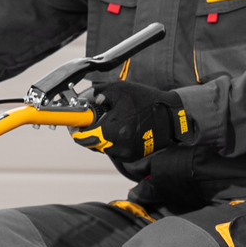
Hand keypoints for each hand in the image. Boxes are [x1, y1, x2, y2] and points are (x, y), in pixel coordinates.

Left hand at [70, 77, 191, 160]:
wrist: (172, 117)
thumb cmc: (147, 102)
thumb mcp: (120, 90)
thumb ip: (98, 92)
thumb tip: (84, 98)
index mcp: (113, 131)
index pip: (83, 138)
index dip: (75, 129)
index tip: (73, 123)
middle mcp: (118, 147)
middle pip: (91, 143)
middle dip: (88, 131)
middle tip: (90, 119)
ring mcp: (125, 154)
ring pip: (102, 147)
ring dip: (100, 136)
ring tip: (109, 121)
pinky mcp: (131, 156)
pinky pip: (113, 150)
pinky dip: (111, 140)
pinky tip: (119, 128)